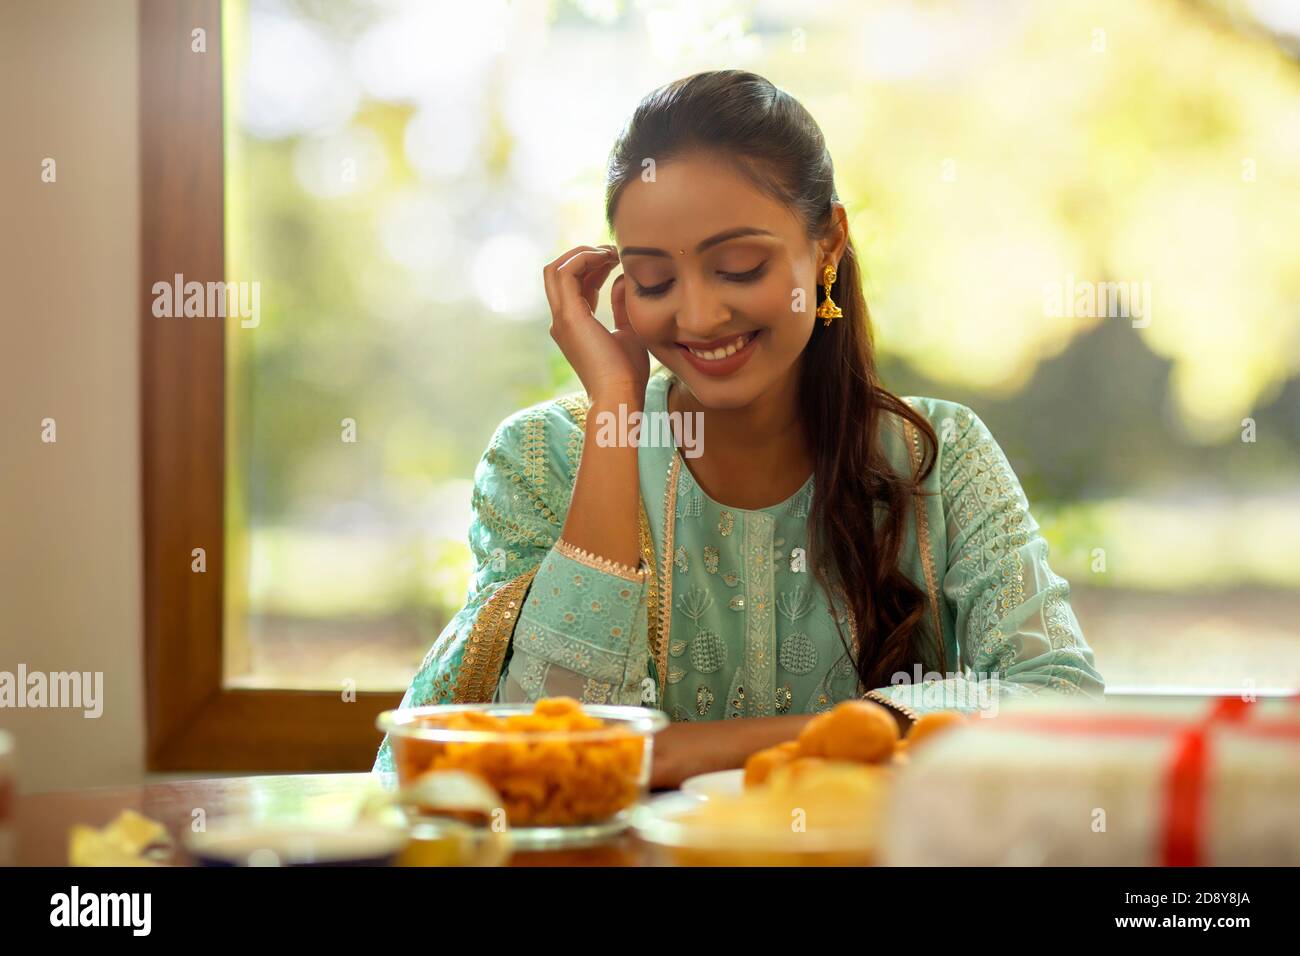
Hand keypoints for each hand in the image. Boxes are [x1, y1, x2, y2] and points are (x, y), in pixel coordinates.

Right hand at [542, 243, 649, 399]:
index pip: (575, 284)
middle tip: (612, 250)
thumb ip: (621, 305)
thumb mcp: (628, 331)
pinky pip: (566, 273)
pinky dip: (584, 258)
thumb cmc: (627, 372)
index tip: (617, 259)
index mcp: (574, 325)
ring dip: (582, 253)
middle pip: (559, 273)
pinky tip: (607, 258)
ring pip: (556, 269)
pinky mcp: (569, 316)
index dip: (594, 266)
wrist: (620, 394)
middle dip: (583, 254)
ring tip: (610, 251)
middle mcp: (561, 320)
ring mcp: (561, 318)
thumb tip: (620, 279)